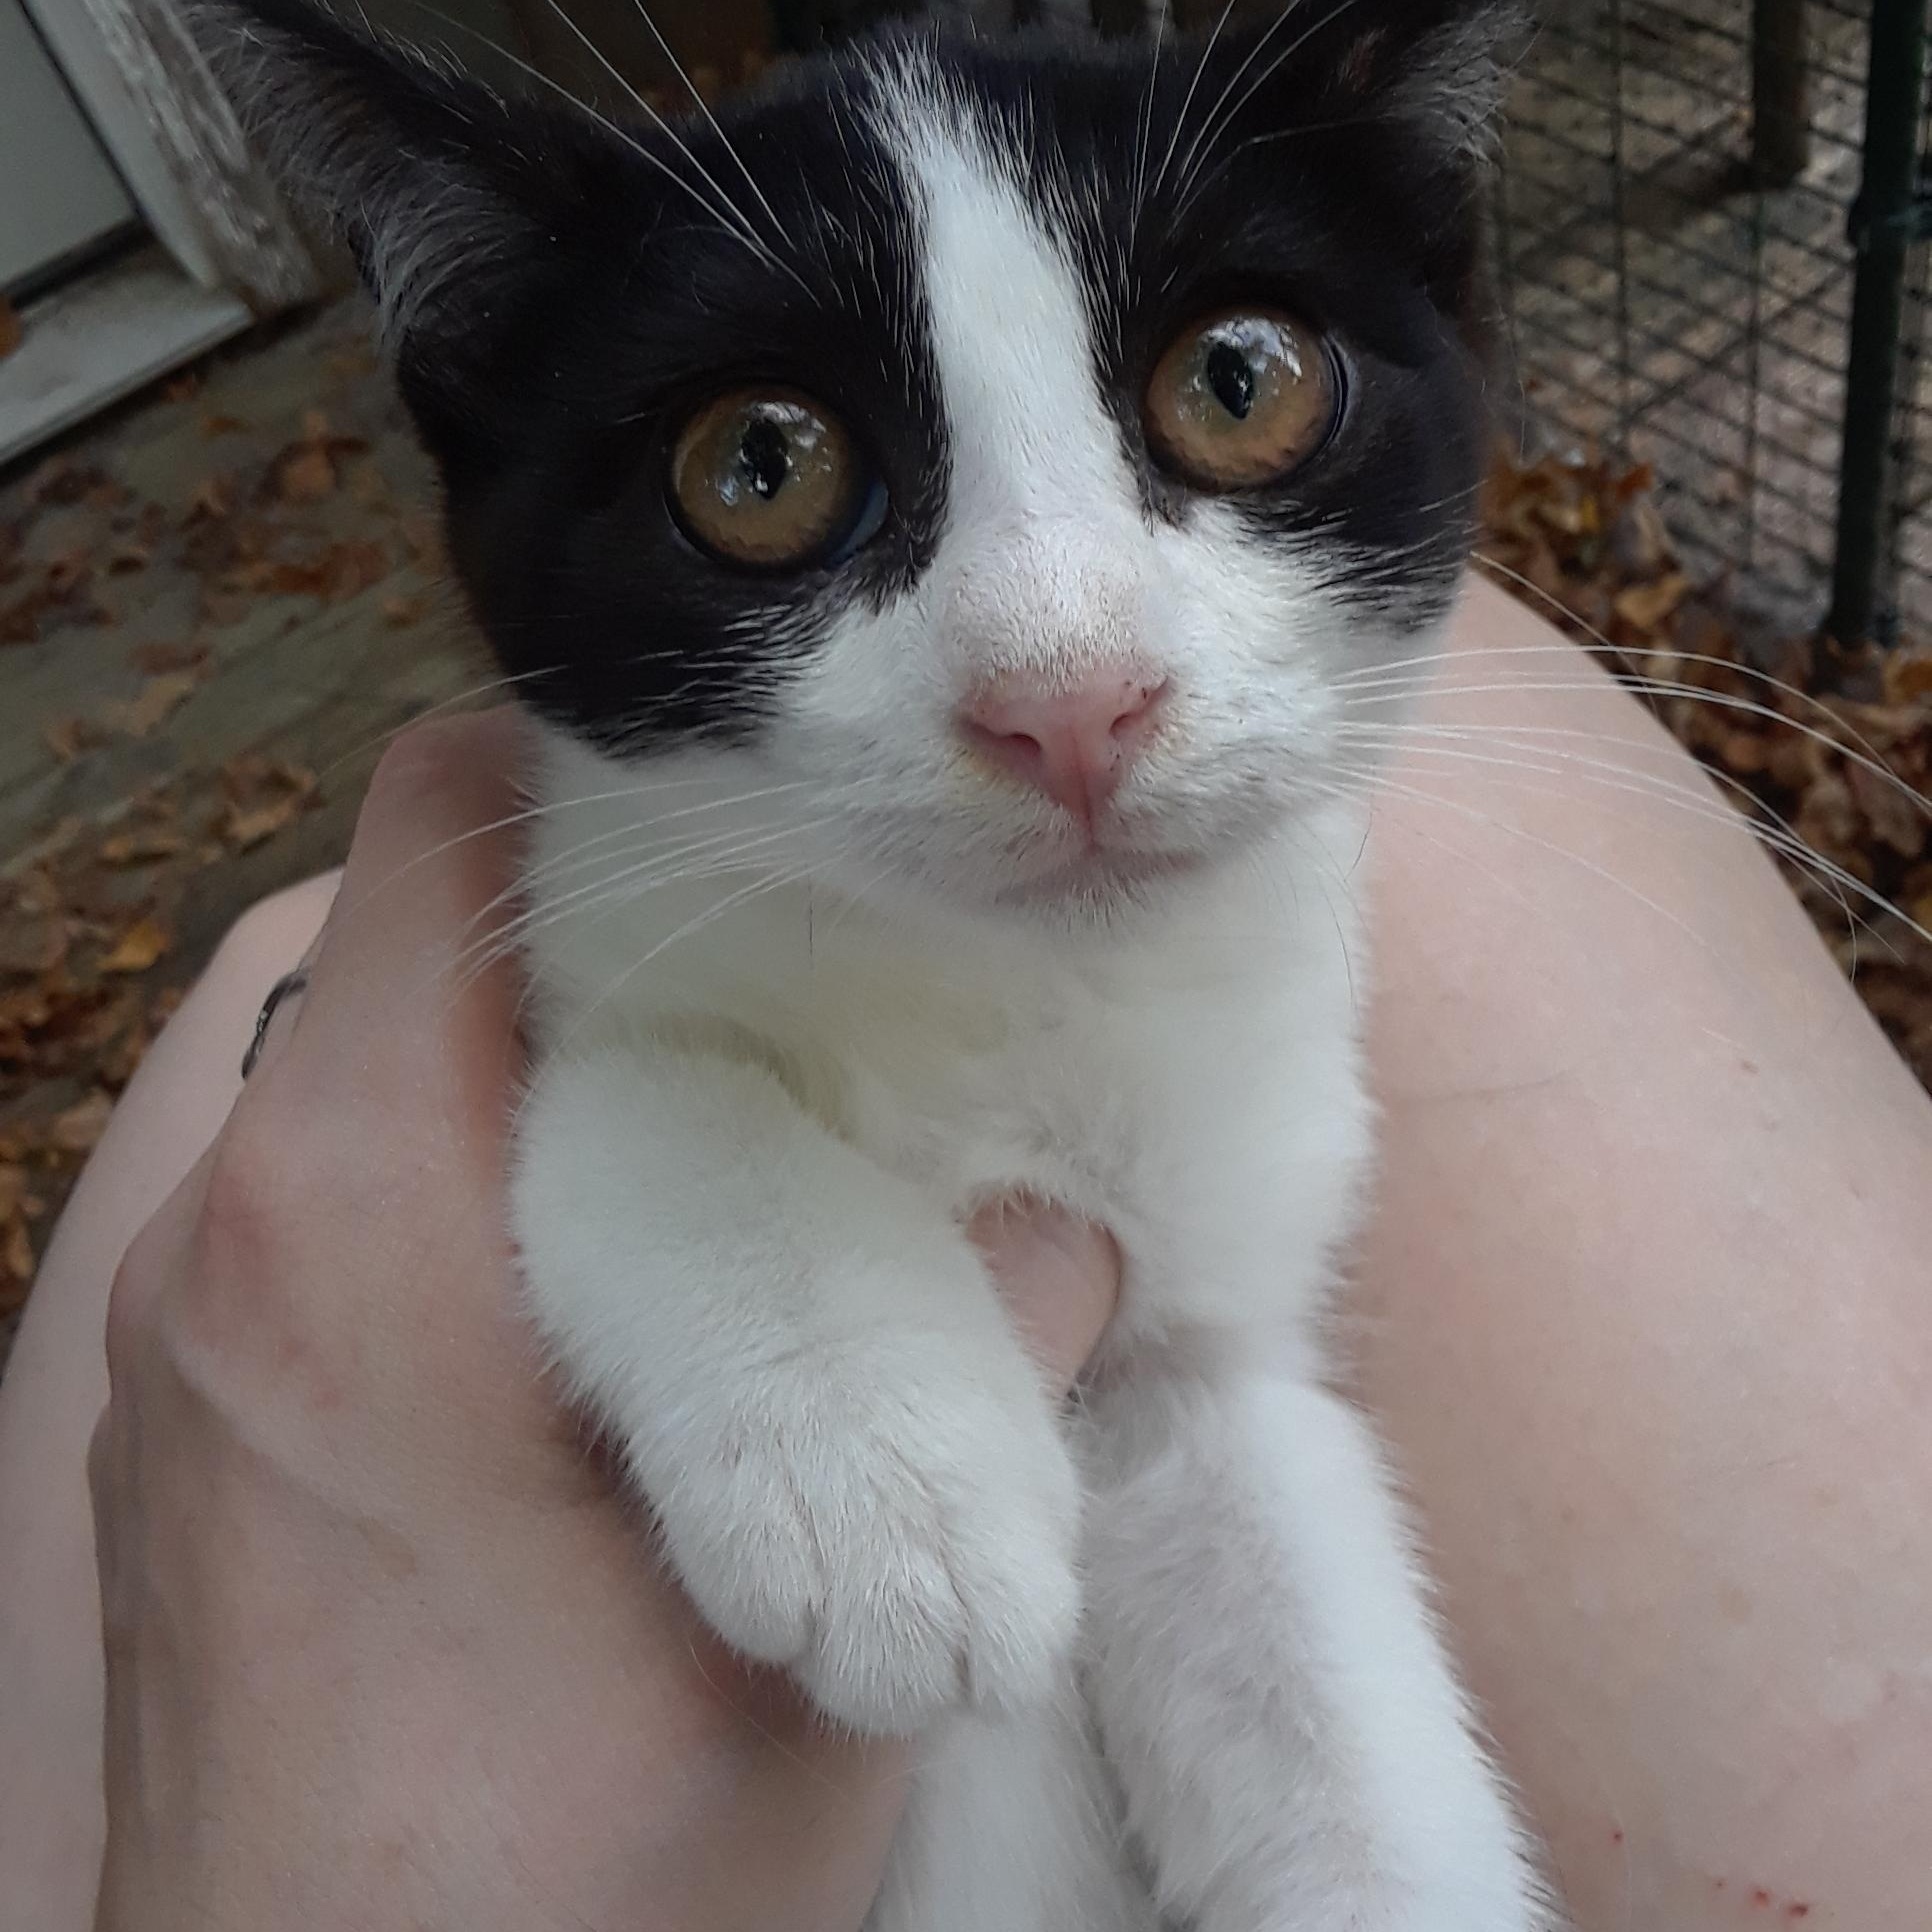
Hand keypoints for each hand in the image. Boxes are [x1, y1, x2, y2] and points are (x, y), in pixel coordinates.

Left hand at [89, 714, 1119, 1931]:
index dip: (597, 767)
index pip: (435, 830)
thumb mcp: (823, 1622)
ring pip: (368, 1076)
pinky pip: (325, 1205)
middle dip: (601, 929)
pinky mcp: (189, 1428)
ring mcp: (184, 1333)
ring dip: (539, 1067)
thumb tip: (1064, 1221)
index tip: (752, 810)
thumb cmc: (546, 1885)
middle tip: (792, 980)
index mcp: (362, 1213)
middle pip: (402, 943)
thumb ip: (965, 1369)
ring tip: (723, 1140)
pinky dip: (463, 1183)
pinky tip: (607, 1303)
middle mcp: (232, 1232)